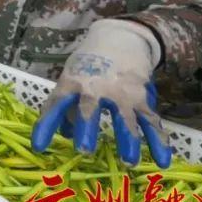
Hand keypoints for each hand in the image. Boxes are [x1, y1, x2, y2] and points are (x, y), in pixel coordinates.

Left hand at [31, 19, 171, 167]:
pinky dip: (158, 142)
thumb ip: (65, 105)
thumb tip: (64, 133)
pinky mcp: (141, 98)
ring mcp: (121, 93)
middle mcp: (95, 87)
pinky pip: (151, 122)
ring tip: (128, 161)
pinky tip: (163, 161)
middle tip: (84, 149)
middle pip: (89, 108)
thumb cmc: (88, 64)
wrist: (119, 40)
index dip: (45, 125)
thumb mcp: (71, 78)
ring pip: (125, 118)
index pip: (54, 104)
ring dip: (127, 140)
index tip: (38, 146)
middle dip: (86, 128)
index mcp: (72, 82)